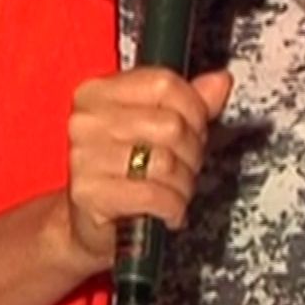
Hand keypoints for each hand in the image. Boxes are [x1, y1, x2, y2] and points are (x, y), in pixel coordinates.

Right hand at [60, 67, 233, 272]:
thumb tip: (219, 82)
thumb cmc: (122, 172)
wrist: (87, 222)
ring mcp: (84, 156)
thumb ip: (188, 103)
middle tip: (187, 166)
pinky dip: (173, 207)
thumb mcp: (154, 130)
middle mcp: (86, 120)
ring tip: (177, 190)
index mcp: (98, 93)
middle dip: (192, 152)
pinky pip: (153, 195)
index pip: (163, 84)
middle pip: (170, 125)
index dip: (194, 108)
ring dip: (184, 184)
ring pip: (166, 162)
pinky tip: (170, 210)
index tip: (197, 128)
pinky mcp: (89, 193)